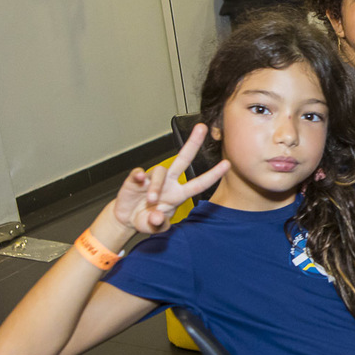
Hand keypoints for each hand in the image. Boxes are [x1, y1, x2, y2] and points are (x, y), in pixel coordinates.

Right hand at [112, 124, 229, 234]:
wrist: (126, 218)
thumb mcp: (156, 226)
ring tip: (151, 200)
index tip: (227, 164)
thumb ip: (159, 224)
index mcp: (179, 194)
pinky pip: (139, 173)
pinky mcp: (135, 179)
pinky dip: (138, 176)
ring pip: (160, 172)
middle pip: (183, 159)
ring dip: (156, 186)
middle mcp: (169, 182)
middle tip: (201, 128)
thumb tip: (157, 217)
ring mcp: (152, 178)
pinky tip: (139, 179)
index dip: (213, 175)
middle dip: (193, 143)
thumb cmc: (146, 219)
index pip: (199, 183)